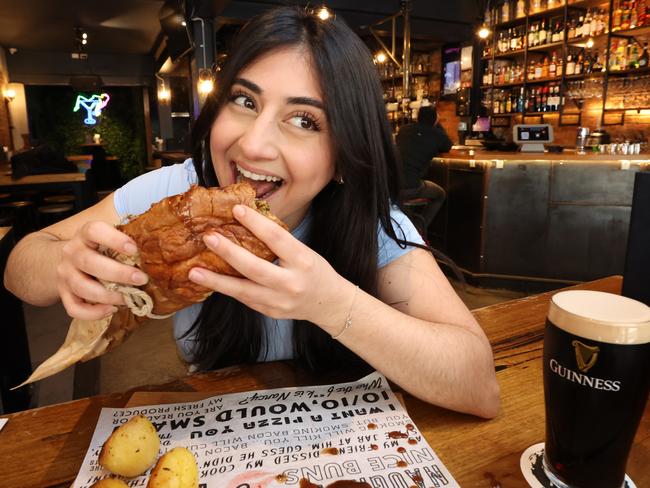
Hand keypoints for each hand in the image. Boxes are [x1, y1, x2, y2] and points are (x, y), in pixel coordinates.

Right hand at [56, 221, 148, 319]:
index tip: (134, 250)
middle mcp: (71, 252)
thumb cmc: (99, 249)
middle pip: (89, 262)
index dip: (114, 239)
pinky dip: (93, 313)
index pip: (94, 230)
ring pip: (82, 287)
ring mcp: (65, 274)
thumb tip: (155, 256)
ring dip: (108, 295)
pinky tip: (111, 310)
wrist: (71, 260)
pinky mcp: (63, 293)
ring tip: (128, 298)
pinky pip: (74, 308)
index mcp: (85, 234)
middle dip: (118, 273)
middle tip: (141, 279)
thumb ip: (126, 245)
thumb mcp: (108, 240)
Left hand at [187, 204, 352, 326]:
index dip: (256, 223)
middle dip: (229, 253)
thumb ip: (278, 242)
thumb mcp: (304, 252)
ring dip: (216, 280)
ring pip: (243, 290)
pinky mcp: (269, 312)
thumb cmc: (314, 271)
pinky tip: (209, 281)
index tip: (236, 210)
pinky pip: (244, 298)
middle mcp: (291, 283)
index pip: (277, 239)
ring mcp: (279, 301)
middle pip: (255, 268)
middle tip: (209, 238)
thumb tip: (246, 222)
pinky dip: (226, 289)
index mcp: (303, 261)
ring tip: (194, 271)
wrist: (328, 303)